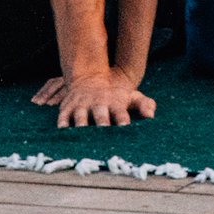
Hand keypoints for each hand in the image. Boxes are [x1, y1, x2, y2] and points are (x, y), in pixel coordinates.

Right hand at [39, 65, 154, 127]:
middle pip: (100, 114)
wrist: (90, 77)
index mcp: (115, 102)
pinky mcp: (68, 106)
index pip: (121, 113)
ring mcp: (82, 104)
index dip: (123, 120)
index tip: (125, 128)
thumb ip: (143, 104)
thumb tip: (151, 116)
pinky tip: (62, 132)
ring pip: (80, 116)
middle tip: (103, 132)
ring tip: (82, 136)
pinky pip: (63, 115)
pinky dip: (62, 123)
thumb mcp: (131, 96)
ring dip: (81, 125)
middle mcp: (98, 103)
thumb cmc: (115, 94)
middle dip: (102, 123)